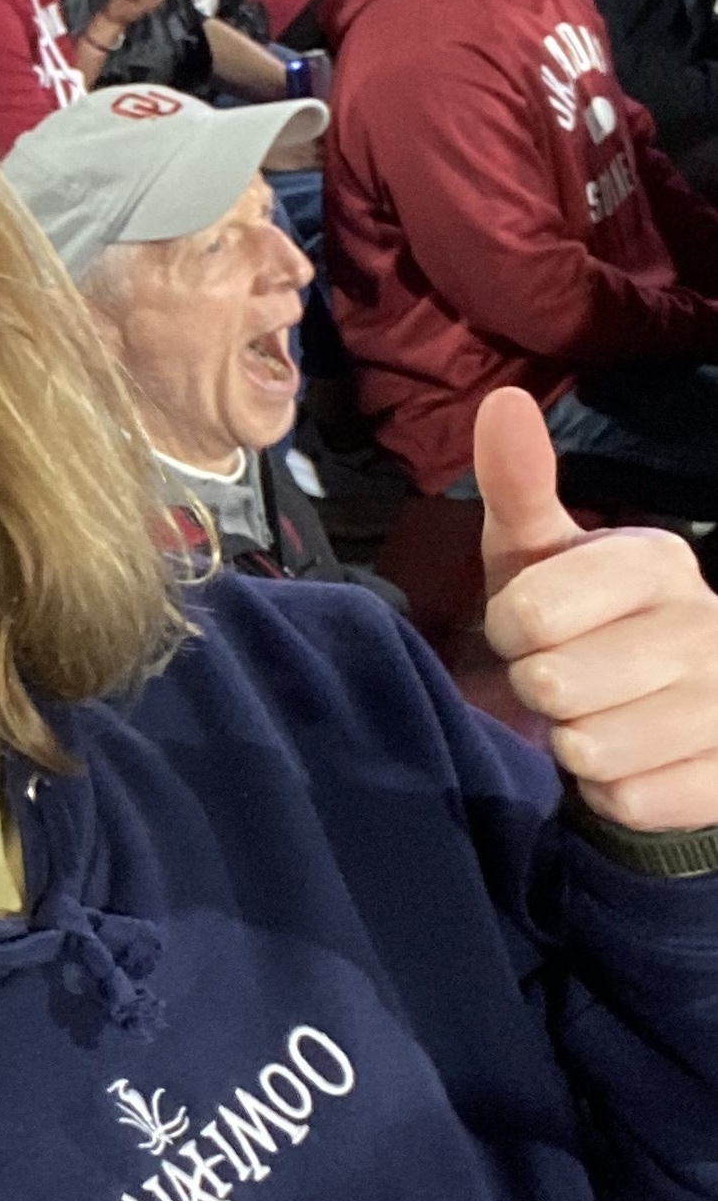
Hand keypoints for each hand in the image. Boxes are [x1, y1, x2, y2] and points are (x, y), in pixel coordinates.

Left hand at [477, 387, 717, 831]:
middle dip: (541, 692)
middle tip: (563, 682)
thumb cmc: (579, 630)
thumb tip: (504, 401)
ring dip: (574, 746)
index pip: (533, 610)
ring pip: (593, 748)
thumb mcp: (536, 559)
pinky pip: (628, 799)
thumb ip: (518, 486)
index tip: (529, 631)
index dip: (511, 632)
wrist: (656, 723)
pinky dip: (609, 793)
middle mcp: (708, 624)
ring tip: (596, 721)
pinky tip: (631, 764)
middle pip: (559, 684)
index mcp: (656, 562)